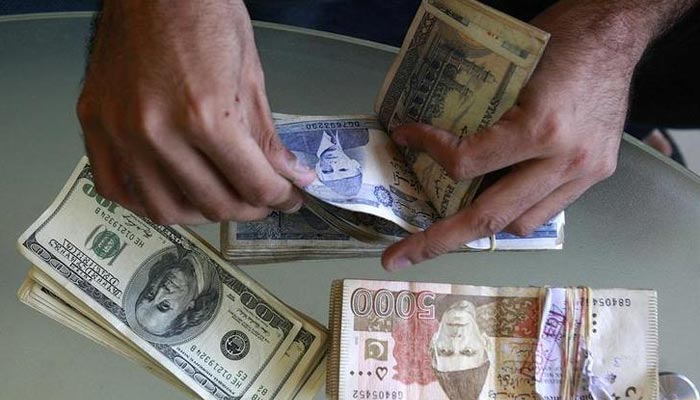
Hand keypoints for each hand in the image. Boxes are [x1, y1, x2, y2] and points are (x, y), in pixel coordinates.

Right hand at [77, 0, 315, 224]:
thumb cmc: (205, 16)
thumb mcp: (250, 76)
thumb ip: (267, 137)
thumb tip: (291, 176)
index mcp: (205, 116)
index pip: (254, 185)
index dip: (281, 197)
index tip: (289, 197)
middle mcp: (157, 133)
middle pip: (214, 204)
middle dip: (250, 207)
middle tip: (262, 198)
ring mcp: (120, 133)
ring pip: (166, 209)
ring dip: (203, 212)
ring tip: (222, 197)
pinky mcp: (95, 126)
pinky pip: (118, 189)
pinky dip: (150, 201)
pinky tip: (173, 192)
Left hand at [381, 1, 645, 269]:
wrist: (616, 31)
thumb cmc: (560, 36)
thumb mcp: (507, 66)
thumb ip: (475, 110)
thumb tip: (432, 136)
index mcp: (539, 129)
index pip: (468, 163)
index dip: (429, 151)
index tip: (406, 136)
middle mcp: (564, 160)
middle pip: (489, 217)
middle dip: (438, 240)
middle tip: (400, 255)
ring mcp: (584, 172)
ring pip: (520, 223)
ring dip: (482, 223)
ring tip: (450, 218)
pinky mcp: (597, 173)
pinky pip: (548, 209)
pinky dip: (516, 208)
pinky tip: (497, 195)